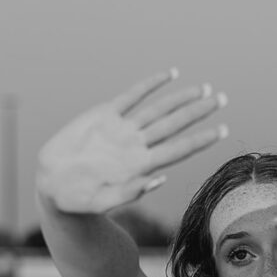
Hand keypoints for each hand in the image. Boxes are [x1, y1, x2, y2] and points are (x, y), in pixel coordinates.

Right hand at [36, 69, 227, 213]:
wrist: (53, 187)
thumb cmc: (79, 202)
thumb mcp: (103, 202)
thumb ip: (130, 192)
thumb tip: (159, 179)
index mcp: (141, 166)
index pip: (179, 149)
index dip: (201, 139)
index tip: (224, 129)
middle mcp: (137, 146)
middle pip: (175, 125)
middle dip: (199, 112)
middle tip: (222, 98)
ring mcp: (122, 130)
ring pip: (159, 109)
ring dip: (181, 98)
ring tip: (204, 88)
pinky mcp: (103, 116)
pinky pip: (131, 96)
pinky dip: (150, 84)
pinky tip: (169, 74)